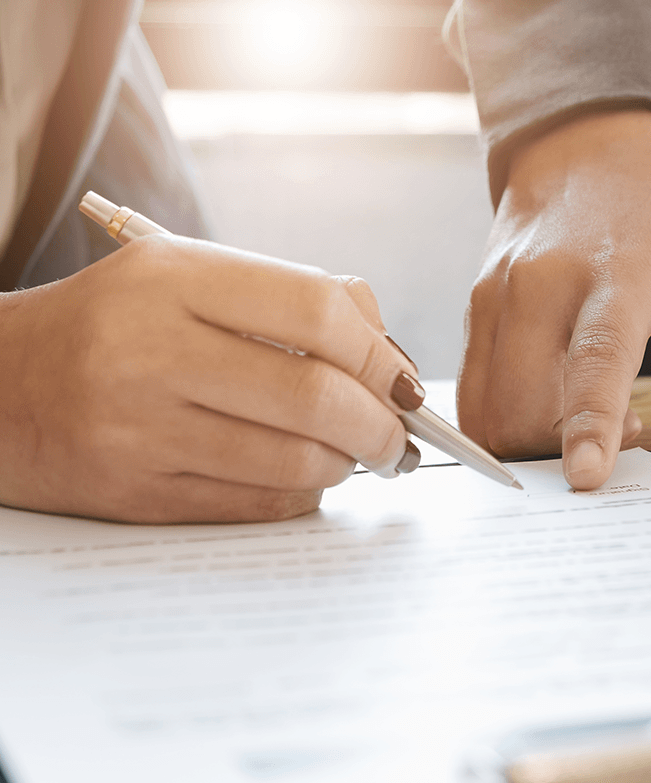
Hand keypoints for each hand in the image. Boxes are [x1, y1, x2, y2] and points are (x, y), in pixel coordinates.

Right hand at [0, 236, 421, 522]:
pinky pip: (258, 505)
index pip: (318, 310)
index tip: (403, 383)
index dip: (381, 354)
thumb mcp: (186, 279)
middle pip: (317, 395)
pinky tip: (304, 478)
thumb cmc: (114, 328)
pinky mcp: (134, 494)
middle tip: (397, 437)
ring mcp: (138, 428)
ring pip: (296, 460)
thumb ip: (290, 299)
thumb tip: (391, 359)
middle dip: (381, 425)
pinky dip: (303, 495)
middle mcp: (150, 349)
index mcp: (171, 277)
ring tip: (351, 455)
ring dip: (347, 464)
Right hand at [458, 109, 650, 488]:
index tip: (585, 475)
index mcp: (620, 270)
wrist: (589, 138)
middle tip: (627, 433)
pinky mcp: (478, 306)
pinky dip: (510, 421)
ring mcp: (502, 294)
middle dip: (565, 449)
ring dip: (537, 441)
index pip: (599, 355)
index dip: (590, 420)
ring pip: (492, 407)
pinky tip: (556, 402)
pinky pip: (475, 393)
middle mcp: (547, 283)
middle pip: (530, 400)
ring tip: (593, 416)